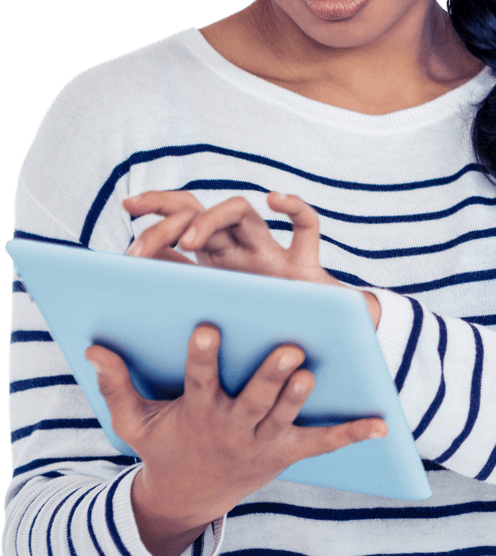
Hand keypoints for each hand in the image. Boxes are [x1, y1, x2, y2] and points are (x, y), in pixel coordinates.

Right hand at [85, 324, 386, 555]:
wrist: (190, 496)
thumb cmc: (162, 445)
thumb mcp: (132, 421)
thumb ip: (117, 384)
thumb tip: (93, 347)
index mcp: (197, 412)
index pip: (198, 381)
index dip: (202, 356)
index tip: (205, 327)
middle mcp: (232, 427)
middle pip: (253, 399)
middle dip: (269, 376)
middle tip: (287, 349)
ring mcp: (263, 442)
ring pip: (285, 416)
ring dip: (300, 398)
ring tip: (314, 372)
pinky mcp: (287, 453)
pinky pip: (322, 443)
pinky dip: (350, 433)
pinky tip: (380, 423)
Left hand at [123, 190, 380, 326]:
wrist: (308, 355)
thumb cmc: (257, 331)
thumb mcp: (212, 307)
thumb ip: (182, 280)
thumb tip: (139, 269)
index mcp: (218, 254)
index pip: (184, 210)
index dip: (157, 203)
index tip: (127, 205)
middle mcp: (240, 245)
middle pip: (201, 209)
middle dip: (167, 221)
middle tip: (137, 252)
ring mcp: (270, 253)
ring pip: (240, 211)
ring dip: (209, 220)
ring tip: (189, 244)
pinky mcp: (305, 268)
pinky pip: (307, 227)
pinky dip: (296, 208)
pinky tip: (276, 200)